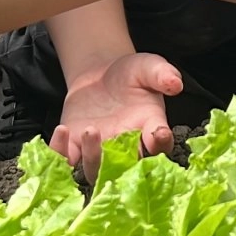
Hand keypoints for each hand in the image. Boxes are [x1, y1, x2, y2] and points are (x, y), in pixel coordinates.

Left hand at [49, 53, 178, 181]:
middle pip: (128, 166)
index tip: (160, 133)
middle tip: (119, 141)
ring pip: (96, 169)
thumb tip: (175, 83)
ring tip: (92, 130)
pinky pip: (67, 159)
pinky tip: (62, 130)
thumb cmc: (130, 74)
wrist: (101, 76)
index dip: (161, 142)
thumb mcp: (148, 67)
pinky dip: (60, 152)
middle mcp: (126, 147)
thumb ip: (161, 73)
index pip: (161, 143)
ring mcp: (100, 150)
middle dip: (124, 161)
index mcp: (150, 128)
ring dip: (93, 156)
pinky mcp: (75, 146)